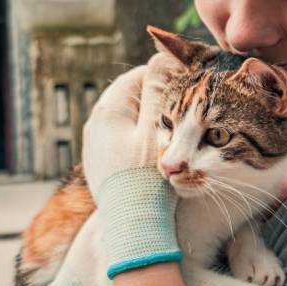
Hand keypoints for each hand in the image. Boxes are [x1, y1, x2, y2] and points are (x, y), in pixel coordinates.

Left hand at [82, 52, 183, 278]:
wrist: (132, 231)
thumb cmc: (146, 179)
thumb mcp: (158, 128)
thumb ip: (160, 89)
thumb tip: (162, 54)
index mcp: (107, 110)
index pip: (140, 75)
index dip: (169, 78)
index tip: (191, 92)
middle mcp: (95, 125)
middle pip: (135, 98)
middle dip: (161, 101)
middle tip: (186, 117)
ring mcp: (97, 148)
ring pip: (132, 121)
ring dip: (154, 123)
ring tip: (175, 139)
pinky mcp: (103, 167)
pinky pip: (126, 143)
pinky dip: (144, 143)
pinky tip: (158, 158)